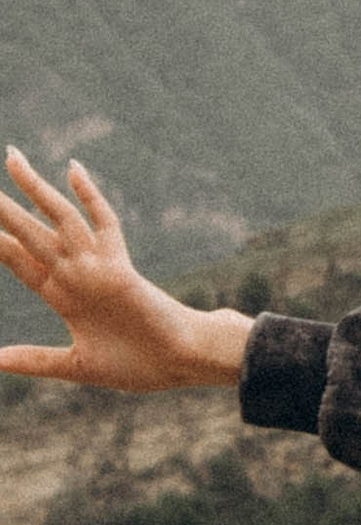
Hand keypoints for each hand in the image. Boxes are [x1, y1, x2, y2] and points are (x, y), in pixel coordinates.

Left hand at [0, 149, 252, 391]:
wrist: (179, 362)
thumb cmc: (137, 365)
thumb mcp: (76, 365)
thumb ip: (37, 360)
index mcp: (62, 295)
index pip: (18, 259)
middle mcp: (75, 273)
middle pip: (29, 231)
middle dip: (2, 208)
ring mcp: (96, 266)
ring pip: (57, 218)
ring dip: (34, 189)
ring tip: (12, 159)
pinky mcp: (118, 267)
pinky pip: (103, 223)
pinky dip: (89, 196)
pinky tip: (73, 170)